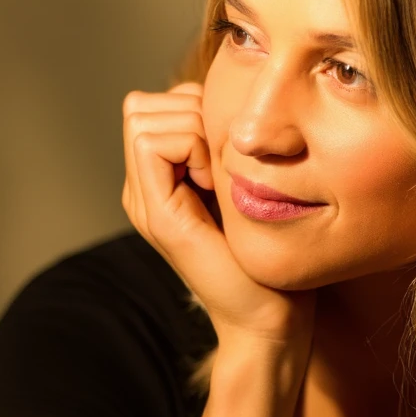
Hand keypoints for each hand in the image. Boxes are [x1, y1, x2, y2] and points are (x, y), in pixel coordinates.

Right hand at [121, 82, 316, 353]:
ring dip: (193, 132)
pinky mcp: (155, 215)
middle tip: (224, 165)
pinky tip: (216, 185)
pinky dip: (192, 147)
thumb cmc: (272, 255)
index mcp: (163, 181)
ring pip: (144, 116)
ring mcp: (144, 203)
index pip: (158, 104)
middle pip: (144, 105)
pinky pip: (153, 142)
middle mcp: (144, 189)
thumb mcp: (248, 184)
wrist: (270, 317)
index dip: (194, 109)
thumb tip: (229, 99)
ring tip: (221, 178)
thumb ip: (227, 148)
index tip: (229, 153)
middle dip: (191, 115)